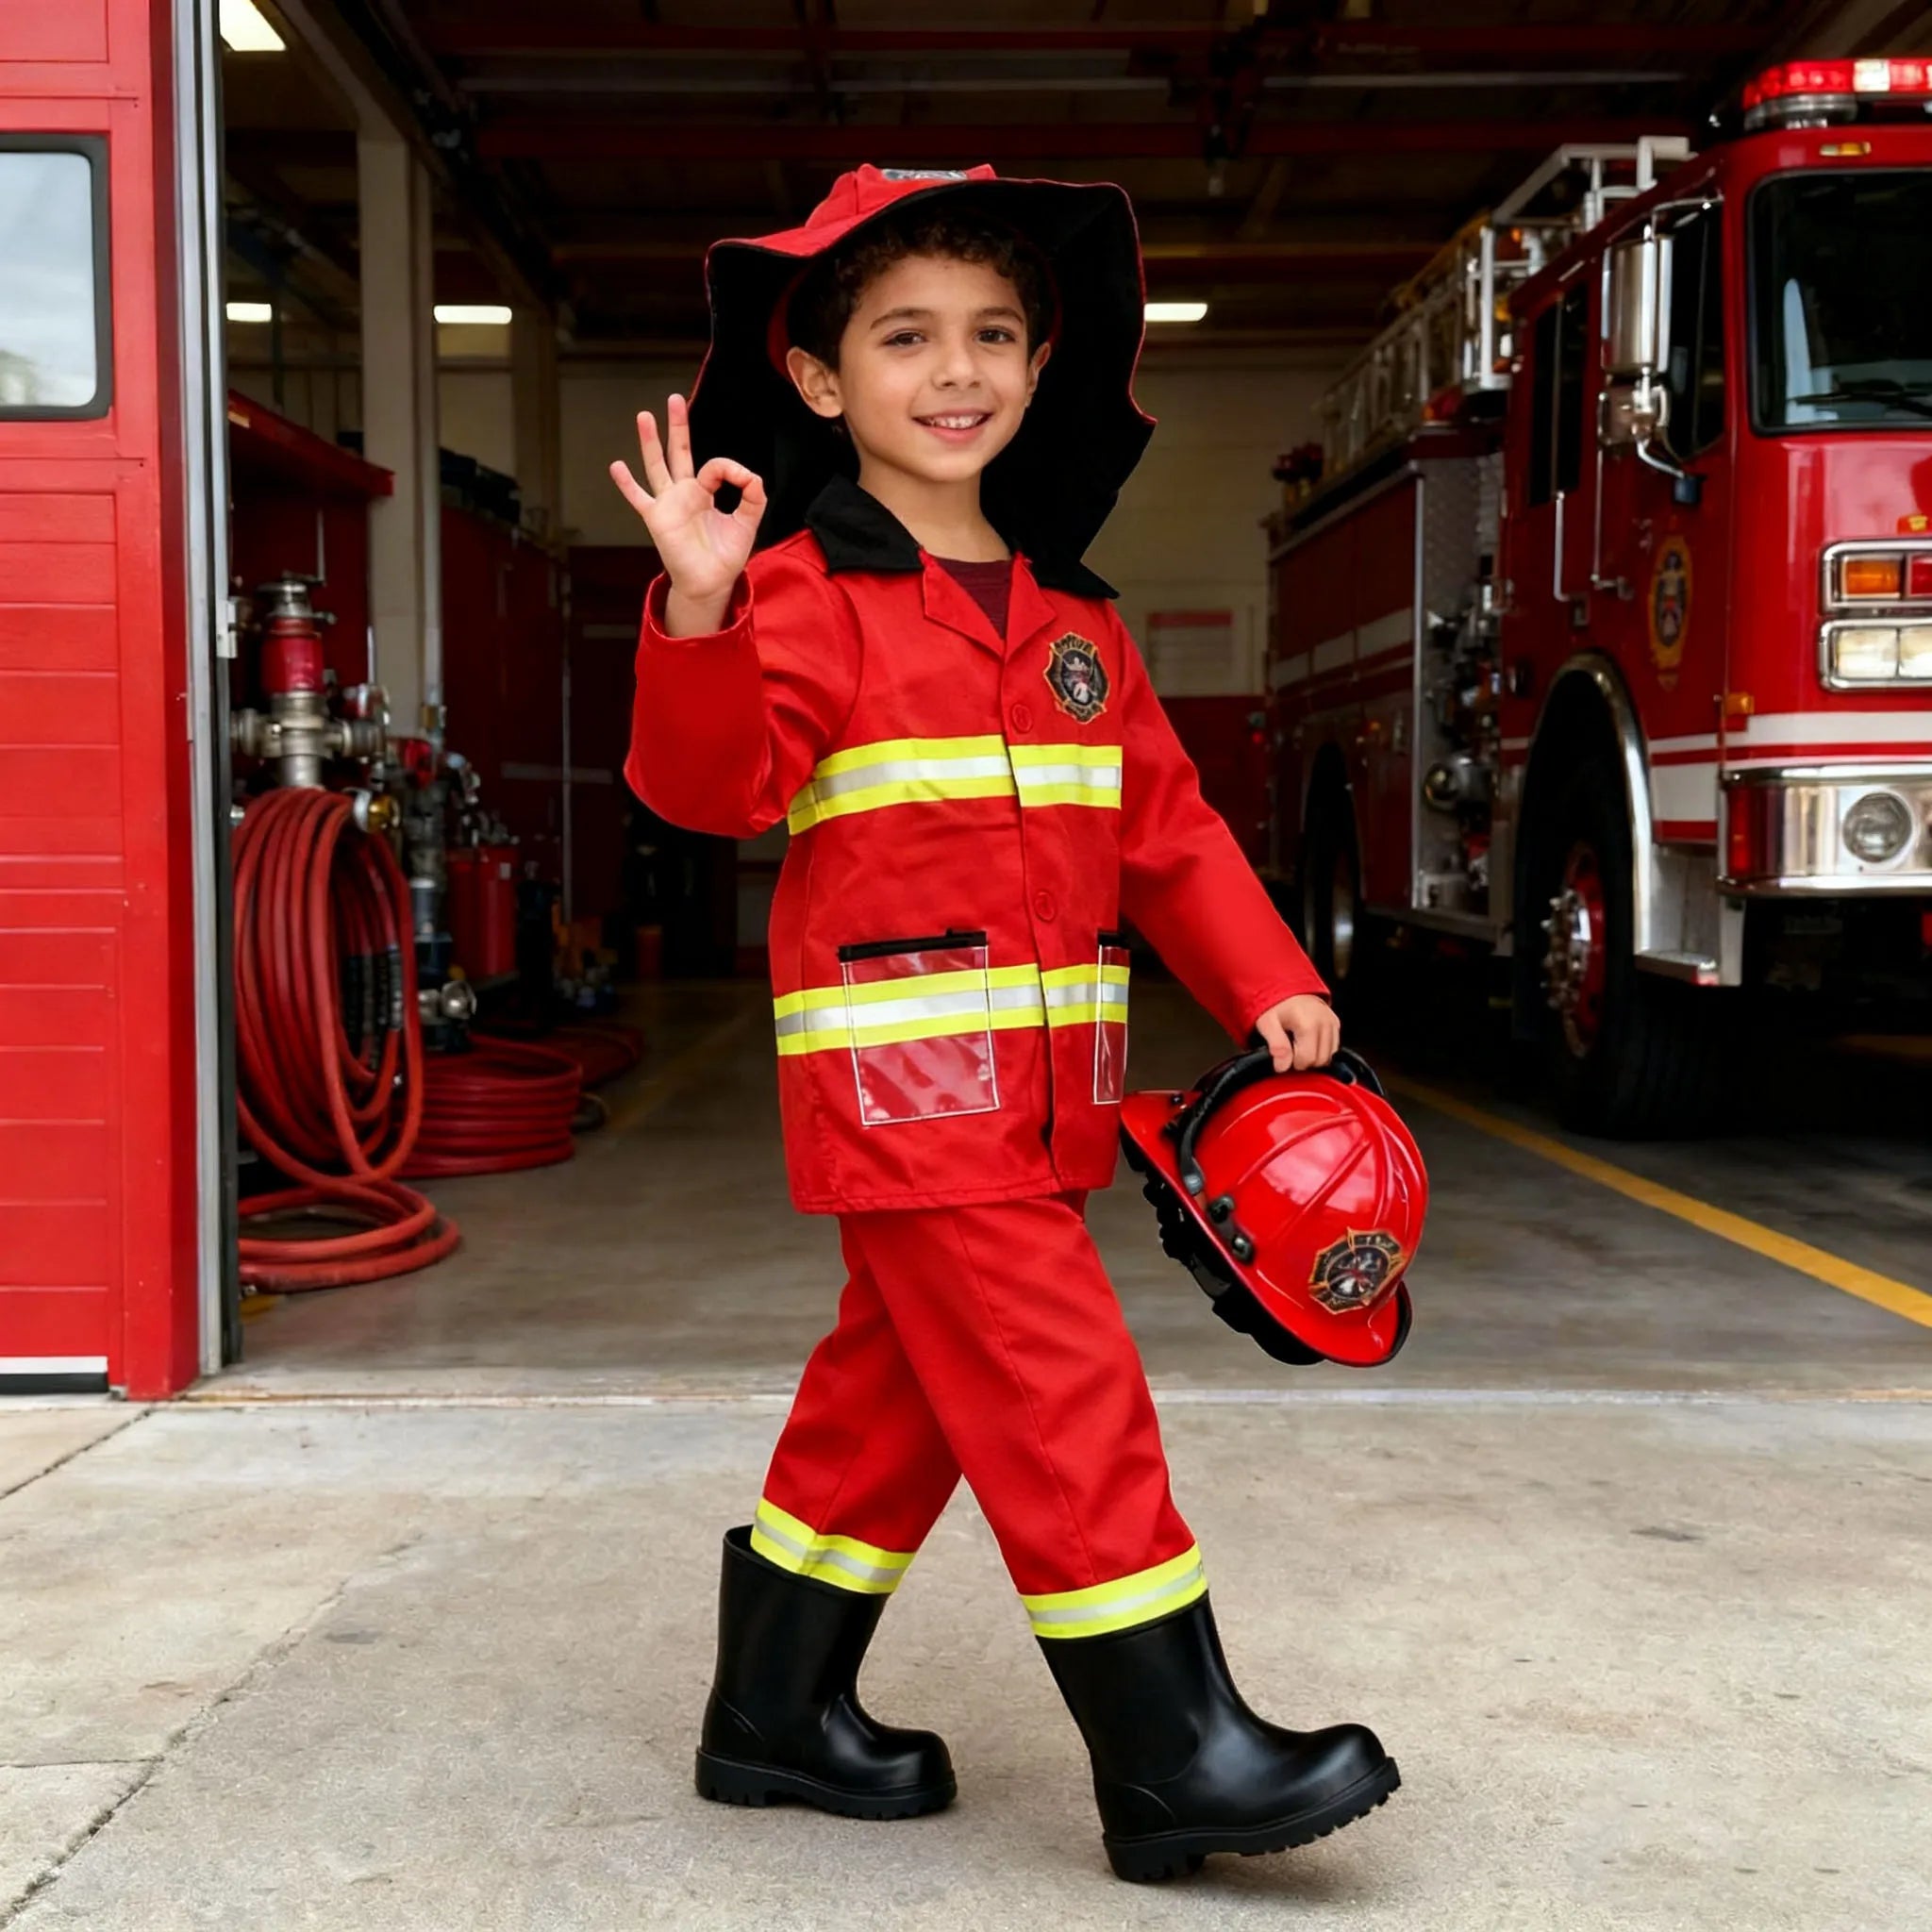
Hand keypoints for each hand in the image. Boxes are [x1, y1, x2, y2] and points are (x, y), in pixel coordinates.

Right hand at [608, 393, 765, 626]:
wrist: (710, 582)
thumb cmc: (726, 555)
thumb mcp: (747, 523)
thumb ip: (752, 497)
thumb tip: (751, 474)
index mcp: (705, 492)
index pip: (714, 466)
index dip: (730, 468)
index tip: (744, 478)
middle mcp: (684, 493)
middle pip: (678, 453)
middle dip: (677, 426)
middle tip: (674, 399)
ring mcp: (668, 504)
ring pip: (656, 466)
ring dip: (649, 442)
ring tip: (644, 416)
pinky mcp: (657, 518)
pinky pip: (639, 498)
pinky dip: (627, 484)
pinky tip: (616, 466)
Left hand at [1254, 994, 1339, 1072]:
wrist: (1286, 984)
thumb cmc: (1275, 1005)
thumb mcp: (1267, 1024)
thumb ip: (1276, 1045)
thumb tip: (1283, 1067)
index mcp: (1308, 1023)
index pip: (1306, 1059)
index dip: (1292, 1063)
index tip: (1282, 1056)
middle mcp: (1325, 1023)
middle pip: (1319, 1060)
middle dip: (1303, 1062)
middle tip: (1290, 1051)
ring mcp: (1332, 1023)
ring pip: (1328, 1057)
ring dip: (1313, 1058)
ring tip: (1298, 1046)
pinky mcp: (1336, 1024)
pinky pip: (1333, 1049)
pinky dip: (1321, 1052)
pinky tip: (1308, 1043)